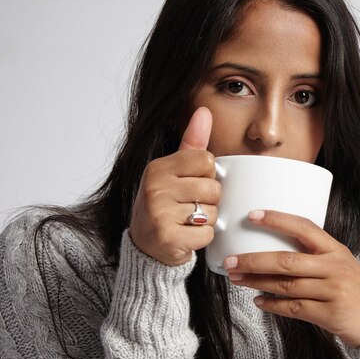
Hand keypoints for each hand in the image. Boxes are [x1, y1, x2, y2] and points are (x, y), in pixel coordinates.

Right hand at [129, 107, 220, 265]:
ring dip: (207, 221)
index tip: (192, 184)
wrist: (146, 247)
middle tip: (189, 207)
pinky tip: (186, 236)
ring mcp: (159, 213)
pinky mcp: (168, 238)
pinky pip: (207, 234)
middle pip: (213, 187)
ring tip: (187, 222)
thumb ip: (191, 143)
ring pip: (212, 212)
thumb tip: (204, 112)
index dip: (207, 175)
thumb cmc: (164, 205)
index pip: (206, 160)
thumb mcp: (173, 172)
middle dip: (209, 201)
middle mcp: (154, 188)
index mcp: (157, 168)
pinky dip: (202, 238)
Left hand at [223, 210, 359, 347]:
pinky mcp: (328, 314)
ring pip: (285, 285)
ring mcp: (331, 291)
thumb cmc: (358, 292)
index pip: (304, 227)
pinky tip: (258, 301)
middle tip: (230, 261)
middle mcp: (334, 267)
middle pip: (286, 260)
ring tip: (237, 278)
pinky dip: (272, 305)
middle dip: (254, 260)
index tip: (252, 215)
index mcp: (336, 250)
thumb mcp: (342, 265)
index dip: (277, 219)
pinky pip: (293, 308)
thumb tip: (275, 252)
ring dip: (257, 282)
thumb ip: (316, 258)